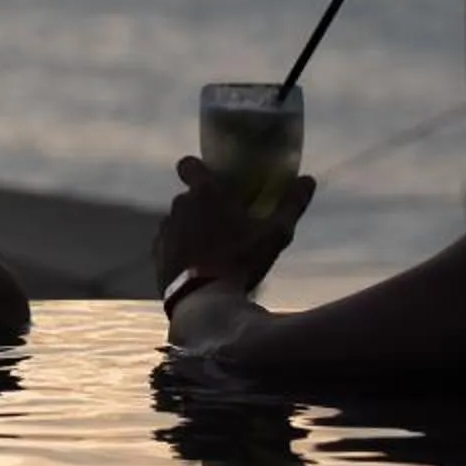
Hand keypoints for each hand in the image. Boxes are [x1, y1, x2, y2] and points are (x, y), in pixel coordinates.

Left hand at [155, 156, 314, 294]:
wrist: (204, 301)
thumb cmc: (241, 260)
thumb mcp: (276, 233)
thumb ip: (292, 204)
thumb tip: (308, 180)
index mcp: (204, 193)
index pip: (188, 164)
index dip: (198, 169)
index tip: (213, 181)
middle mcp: (179, 206)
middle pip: (190, 197)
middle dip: (206, 205)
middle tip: (229, 223)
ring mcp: (164, 230)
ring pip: (180, 220)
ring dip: (194, 228)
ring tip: (217, 250)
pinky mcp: (157, 254)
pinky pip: (170, 244)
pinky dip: (182, 250)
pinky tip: (201, 266)